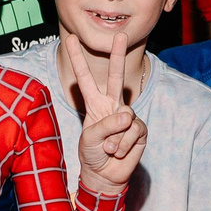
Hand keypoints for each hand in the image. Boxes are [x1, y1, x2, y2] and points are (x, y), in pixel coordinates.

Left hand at [69, 37, 146, 194]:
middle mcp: (112, 105)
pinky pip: (133, 132)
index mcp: (95, 103)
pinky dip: (124, 145)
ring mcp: (127, 116)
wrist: (105, 175)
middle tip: (120, 35)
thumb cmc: (92, 154)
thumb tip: (127, 116)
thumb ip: (105, 125)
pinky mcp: (139, 129)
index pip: (85, 78)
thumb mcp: (90, 138)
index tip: (70, 38)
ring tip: (109, 149)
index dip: (77, 59)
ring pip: (124, 118)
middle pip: (115, 76)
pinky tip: (120, 152)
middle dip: (118, 55)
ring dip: (114, 138)